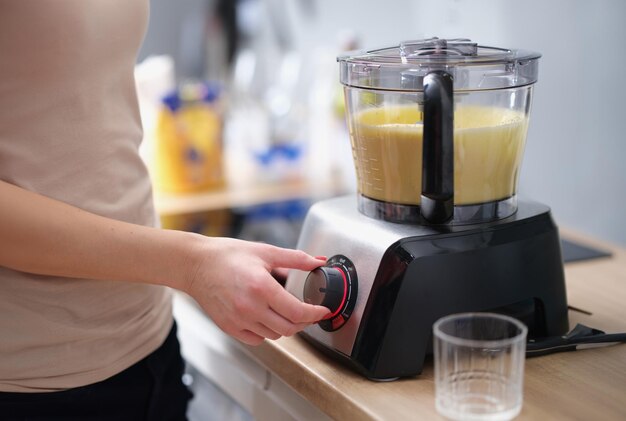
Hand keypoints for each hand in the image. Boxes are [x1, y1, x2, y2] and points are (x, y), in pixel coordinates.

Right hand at [183, 236, 329, 344]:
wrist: (196, 265)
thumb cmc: (228, 255)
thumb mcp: (265, 251)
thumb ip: (295, 259)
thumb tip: (318, 262)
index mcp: (261, 287)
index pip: (297, 312)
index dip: (315, 314)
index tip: (322, 310)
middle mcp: (250, 308)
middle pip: (289, 328)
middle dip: (304, 322)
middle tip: (308, 312)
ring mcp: (239, 320)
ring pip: (274, 335)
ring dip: (286, 326)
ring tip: (285, 311)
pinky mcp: (229, 328)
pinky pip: (257, 339)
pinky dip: (267, 332)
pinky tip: (266, 317)